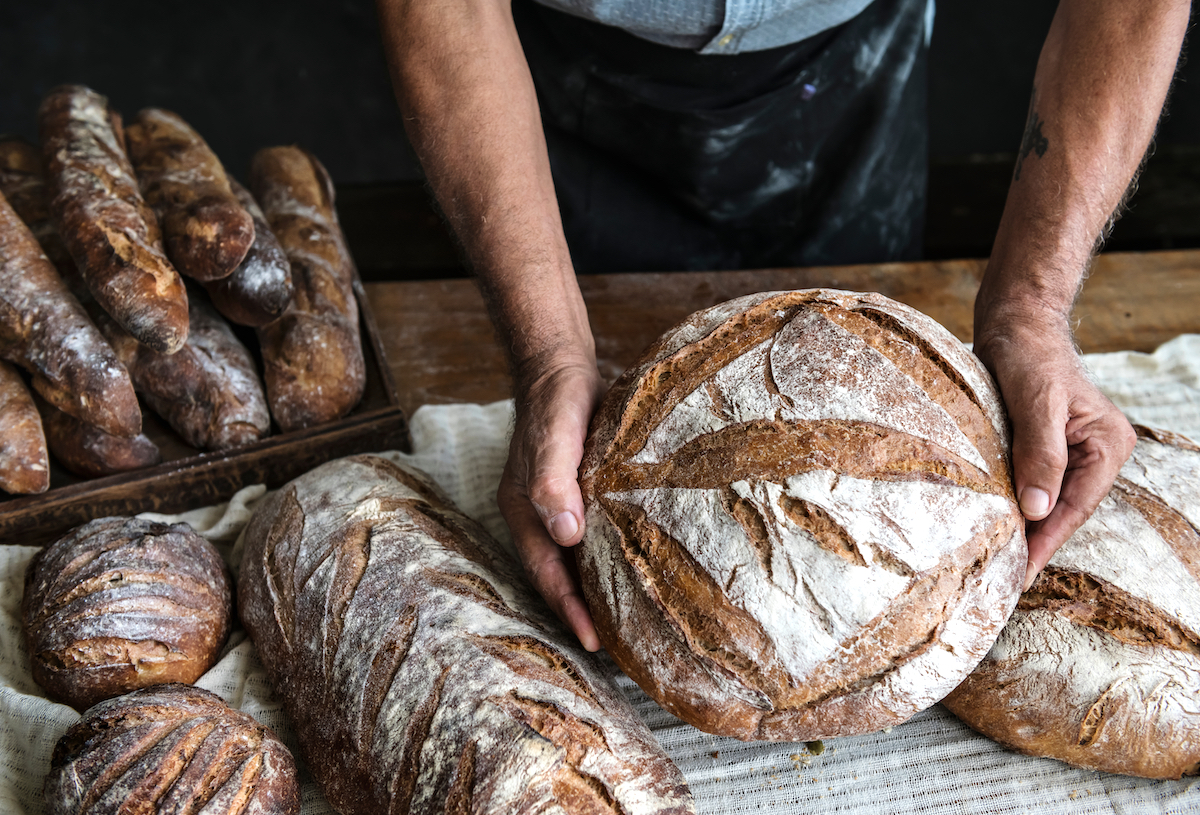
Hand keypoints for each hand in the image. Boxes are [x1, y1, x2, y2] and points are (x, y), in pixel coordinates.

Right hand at [498, 354, 606, 650]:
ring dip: (599, 588)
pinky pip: (598, 535)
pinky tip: (638, 567)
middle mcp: (541, 517)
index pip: (547, 574)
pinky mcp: (586, 493)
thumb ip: (555, 482)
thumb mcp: (553, 438)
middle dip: (584, 611)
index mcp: (524, 513)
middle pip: (560, 575)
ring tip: (630, 620)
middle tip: (618, 647)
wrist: (564, 367)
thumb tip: (567, 535)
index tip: (596, 642)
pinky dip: (612, 556)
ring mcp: (562, 506)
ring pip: (579, 559)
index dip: (570, 609)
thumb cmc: (555, 402)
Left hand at [974, 310, 1135, 590]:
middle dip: (1035, 541)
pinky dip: (1015, 504)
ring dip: (1024, 527)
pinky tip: (995, 524)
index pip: (1075, 505)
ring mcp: (1073, 452)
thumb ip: (1040, 453)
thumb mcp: (1035, 401)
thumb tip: (1038, 509)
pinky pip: (1033, 484)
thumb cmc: (1028, 353)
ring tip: (996, 561)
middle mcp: (1097, 452)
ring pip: (1047, 501)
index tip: (1020, 572)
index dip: (1046, 541)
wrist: (1014, 322)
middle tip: (1001, 577)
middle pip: (1063, 509)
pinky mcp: (1046, 447)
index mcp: (1107, 444)